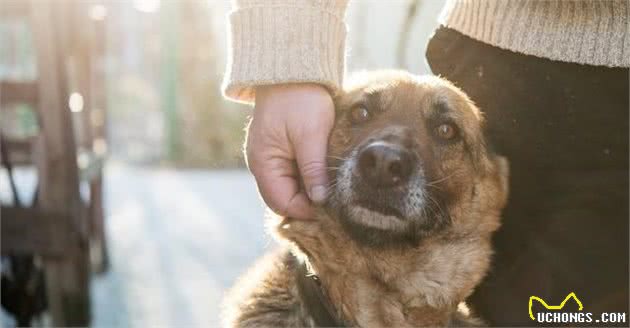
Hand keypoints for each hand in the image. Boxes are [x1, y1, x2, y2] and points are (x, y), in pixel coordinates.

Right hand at [246, 83, 334, 218]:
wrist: (293, 70)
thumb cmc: (300, 99)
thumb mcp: (310, 135)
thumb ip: (313, 169)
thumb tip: (320, 200)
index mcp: (263, 163)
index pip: (282, 203)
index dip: (306, 211)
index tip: (332, 210)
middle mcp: (261, 165)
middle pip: (284, 199)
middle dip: (308, 204)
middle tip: (335, 204)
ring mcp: (270, 158)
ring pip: (289, 188)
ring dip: (309, 192)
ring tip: (333, 190)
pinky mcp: (280, 151)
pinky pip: (292, 175)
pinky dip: (307, 179)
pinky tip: (325, 176)